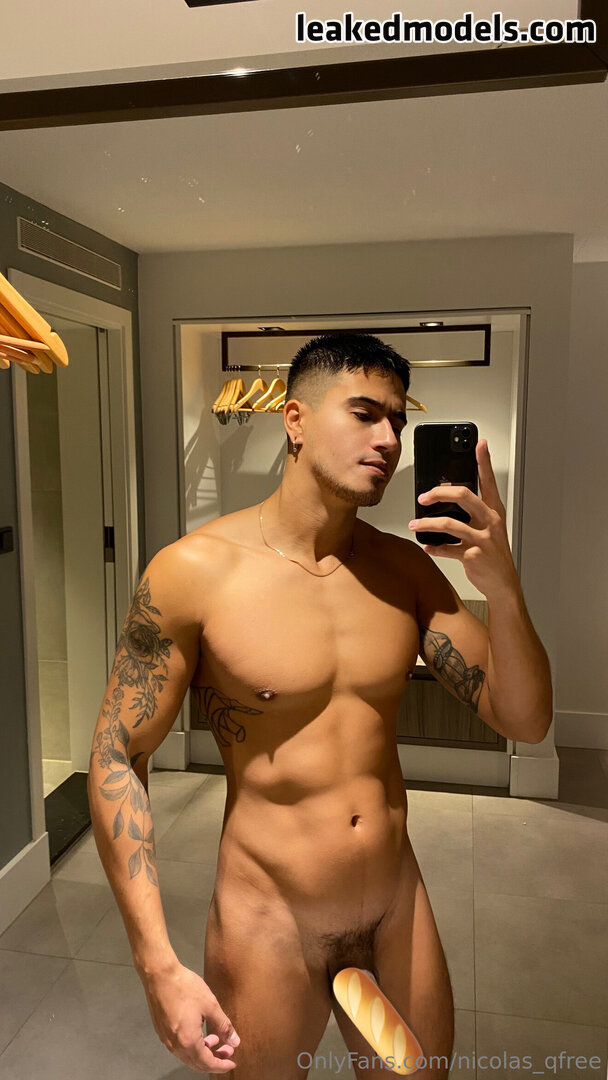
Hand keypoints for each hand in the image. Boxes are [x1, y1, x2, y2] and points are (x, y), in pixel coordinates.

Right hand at [142, 960, 239, 1072]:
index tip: (232, 1063)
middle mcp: (175, 1045)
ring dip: (203, 1052)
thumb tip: (235, 1042)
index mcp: (188, 1041)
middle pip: (196, 1063)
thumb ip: (223, 1026)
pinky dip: (192, 1046)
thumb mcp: (210, 1005)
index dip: (221, 1065)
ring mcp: (166, 1039)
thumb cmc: (185, 987)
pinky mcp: (161, 1031)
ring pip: (187, 1056)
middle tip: (227, 1051)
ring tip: (216, 1039)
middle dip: (214, 1060)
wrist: (159, 975)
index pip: (207, 1063)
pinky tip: (200, 1031)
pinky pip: (180, 1047)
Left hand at [408, 438, 520, 599]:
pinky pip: (446, 549)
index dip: (484, 461)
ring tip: (415, 524)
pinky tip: (427, 546)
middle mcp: (490, 521)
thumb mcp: (489, 528)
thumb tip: (446, 497)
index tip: (479, 443)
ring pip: (449, 524)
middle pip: (463, 496)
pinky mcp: (472, 556)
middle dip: (439, 492)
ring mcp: (482, 539)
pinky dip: (433, 547)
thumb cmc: (493, 554)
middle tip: (424, 496)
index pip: (489, 481)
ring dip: (427, 523)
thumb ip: (473, 512)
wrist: (503, 584)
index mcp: (494, 511)